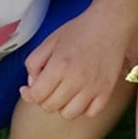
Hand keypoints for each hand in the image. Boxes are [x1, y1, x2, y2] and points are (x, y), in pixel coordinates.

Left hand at [20, 5, 137, 118]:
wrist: (110, 24)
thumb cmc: (79, 30)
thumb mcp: (49, 41)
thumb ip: (34, 62)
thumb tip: (32, 84)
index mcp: (59, 66)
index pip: (36, 95)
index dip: (28, 94)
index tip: (28, 89)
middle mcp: (76, 80)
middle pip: (50, 107)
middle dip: (44, 98)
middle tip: (47, 86)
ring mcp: (93, 88)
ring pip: (69, 114)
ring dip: (62, 106)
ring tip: (64, 92)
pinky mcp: (106, 91)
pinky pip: (90, 113)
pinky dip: (82, 108)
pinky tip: (80, 95)